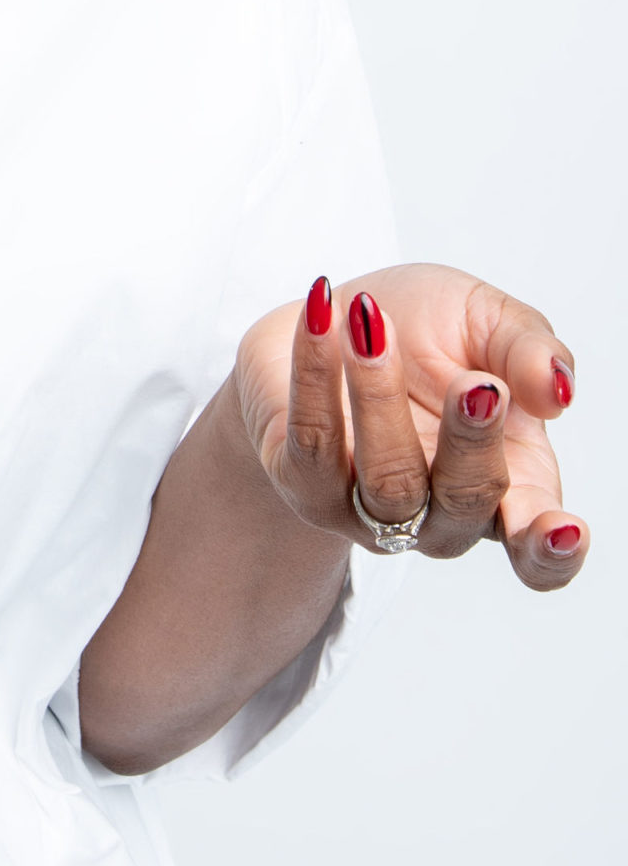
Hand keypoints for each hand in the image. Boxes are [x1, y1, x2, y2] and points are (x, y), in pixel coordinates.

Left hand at [234, 264, 586, 588]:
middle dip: (473, 442)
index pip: (537, 549)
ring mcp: (366, 509)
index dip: (552, 550)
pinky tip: (324, 317)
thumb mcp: (487, 320)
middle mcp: (439, 513)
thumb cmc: (424, 328)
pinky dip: (318, 372)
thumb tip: (555, 392)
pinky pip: (312, 438)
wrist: (328, 315)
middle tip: (475, 382)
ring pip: (387, 480)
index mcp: (510, 484)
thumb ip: (529, 351)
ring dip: (383, 396)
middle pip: (465, 503)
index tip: (564, 530)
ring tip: (372, 324)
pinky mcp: (301, 483)